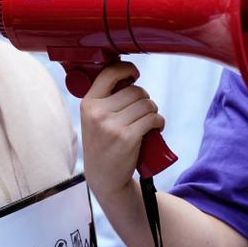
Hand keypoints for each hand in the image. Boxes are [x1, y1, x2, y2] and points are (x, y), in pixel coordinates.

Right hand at [80, 62, 164, 202]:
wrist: (104, 177)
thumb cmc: (103, 144)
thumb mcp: (93, 119)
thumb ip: (105, 99)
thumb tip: (129, 77)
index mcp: (88, 104)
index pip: (109, 73)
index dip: (127, 69)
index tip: (134, 74)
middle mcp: (98, 112)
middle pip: (136, 91)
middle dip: (145, 99)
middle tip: (143, 112)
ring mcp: (112, 125)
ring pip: (147, 104)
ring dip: (154, 111)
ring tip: (149, 121)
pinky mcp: (127, 137)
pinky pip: (153, 119)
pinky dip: (159, 122)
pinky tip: (156, 128)